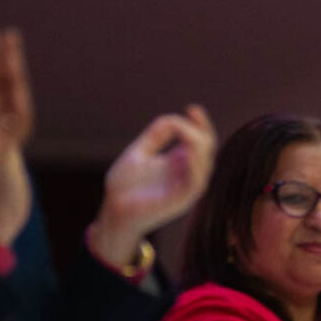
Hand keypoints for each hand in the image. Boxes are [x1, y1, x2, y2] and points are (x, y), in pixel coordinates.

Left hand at [89, 104, 215, 267]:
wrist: (113, 211)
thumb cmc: (124, 186)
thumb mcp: (139, 153)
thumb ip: (155, 136)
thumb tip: (171, 119)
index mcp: (179, 163)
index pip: (200, 141)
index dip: (201, 125)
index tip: (192, 109)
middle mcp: (186, 175)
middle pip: (206, 150)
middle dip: (202, 131)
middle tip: (190, 115)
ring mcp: (185, 189)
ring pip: (205, 166)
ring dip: (200, 147)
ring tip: (189, 132)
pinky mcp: (180, 201)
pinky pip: (195, 184)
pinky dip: (196, 167)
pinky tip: (189, 153)